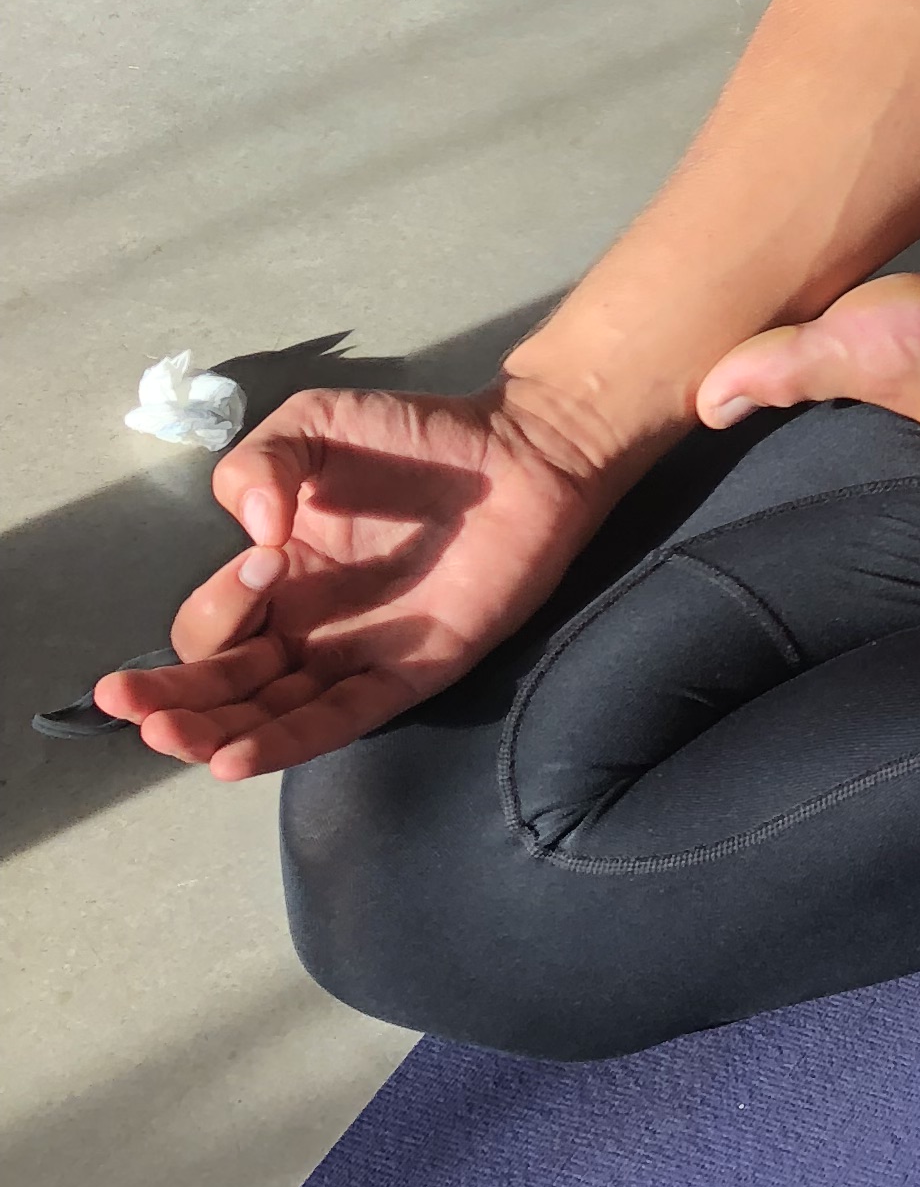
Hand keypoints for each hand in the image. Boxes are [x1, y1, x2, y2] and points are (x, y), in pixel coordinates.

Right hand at [91, 382, 625, 778]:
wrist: (521, 452)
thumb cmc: (414, 438)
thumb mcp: (313, 426)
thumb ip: (259, 463)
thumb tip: (251, 530)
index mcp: (275, 579)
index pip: (213, 626)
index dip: (219, 604)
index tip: (263, 557)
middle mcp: (305, 628)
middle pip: (221, 687)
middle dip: (170, 703)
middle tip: (131, 708)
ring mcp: (354, 657)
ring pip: (266, 718)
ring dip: (213, 736)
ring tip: (171, 740)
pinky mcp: (409, 675)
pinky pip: (338, 722)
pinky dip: (285, 744)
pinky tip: (235, 760)